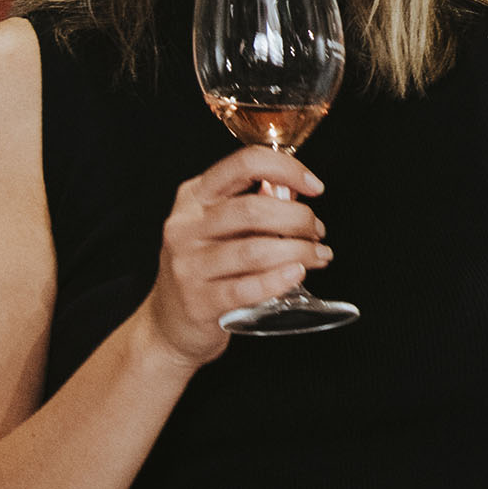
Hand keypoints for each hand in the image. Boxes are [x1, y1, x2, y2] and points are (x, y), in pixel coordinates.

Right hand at [134, 146, 325, 361]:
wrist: (169, 323)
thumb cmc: (203, 269)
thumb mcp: (216, 228)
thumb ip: (251, 207)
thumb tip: (294, 190)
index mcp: (194, 197)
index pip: (244, 164)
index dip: (287, 170)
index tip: (314, 186)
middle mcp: (185, 226)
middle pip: (253, 209)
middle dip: (298, 218)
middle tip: (316, 232)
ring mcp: (188, 264)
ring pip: (254, 250)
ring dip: (298, 250)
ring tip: (318, 255)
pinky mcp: (198, 301)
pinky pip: (246, 288)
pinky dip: (278, 279)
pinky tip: (297, 274)